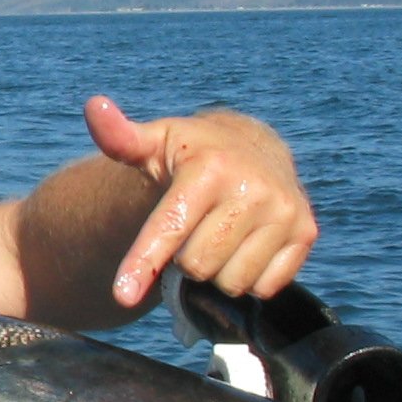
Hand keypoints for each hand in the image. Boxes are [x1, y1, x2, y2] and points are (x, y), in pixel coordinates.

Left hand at [87, 96, 317, 308]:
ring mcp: (284, 212)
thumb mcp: (154, 141)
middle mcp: (253, 188)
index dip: (142, 263)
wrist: (255, 149)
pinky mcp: (306, 232)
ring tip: (217, 239)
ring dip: (216, 273)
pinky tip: (244, 248)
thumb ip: (119, 136)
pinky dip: (247, 278)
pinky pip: (264, 287)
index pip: (168, 228)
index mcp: (209, 168)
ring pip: (231, 282)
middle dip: (185, 261)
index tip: (122, 294)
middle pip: (197, 266)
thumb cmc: (191, 152)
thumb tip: (95, 107)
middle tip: (191, 234)